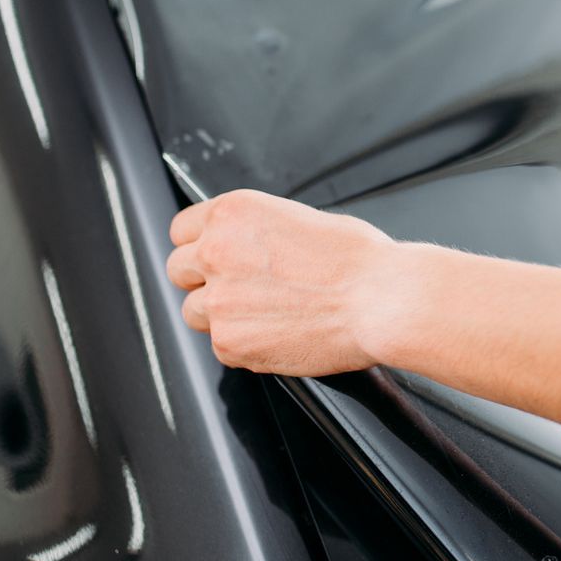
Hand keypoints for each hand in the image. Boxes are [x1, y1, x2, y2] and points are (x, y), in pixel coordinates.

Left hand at [167, 190, 396, 376]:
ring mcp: (219, 300)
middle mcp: (217, 252)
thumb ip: (257, 233)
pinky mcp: (230, 342)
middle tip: (240, 289)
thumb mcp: (301, 220)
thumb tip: (248, 248)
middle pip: (178, 271)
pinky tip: (279, 333)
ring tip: (266, 314)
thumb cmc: (358, 260)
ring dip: (222, 315)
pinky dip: (245, 344)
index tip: (212, 257)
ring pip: (194, 312)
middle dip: (204, 281)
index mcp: (233, 214)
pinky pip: (221, 346)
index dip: (200, 246)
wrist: (381, 300)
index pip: (181, 230)